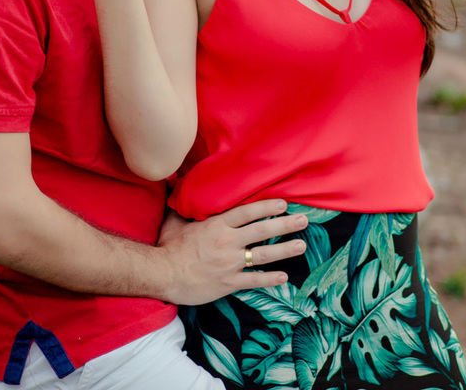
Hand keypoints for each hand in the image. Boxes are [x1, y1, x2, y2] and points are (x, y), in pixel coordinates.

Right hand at [157, 199, 307, 305]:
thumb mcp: (174, 221)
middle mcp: (227, 242)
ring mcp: (230, 263)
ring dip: (285, 250)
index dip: (266, 207)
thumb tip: (175, 183)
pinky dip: (270, 279)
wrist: (162, 274)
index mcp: (216, 226)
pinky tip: (284, 277)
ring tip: (301, 245)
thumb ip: (182, 204)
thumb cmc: (167, 247)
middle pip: (262, 231)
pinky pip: (254, 280)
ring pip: (263, 255)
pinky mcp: (229, 282)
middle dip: (285, 224)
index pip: (247, 213)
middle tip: (303, 220)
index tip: (283, 204)